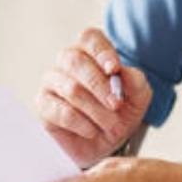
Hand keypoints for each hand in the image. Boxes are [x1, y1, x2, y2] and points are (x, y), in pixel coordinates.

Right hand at [36, 27, 151, 167]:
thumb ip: (135, 81)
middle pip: (75, 61)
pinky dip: (81, 123)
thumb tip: (122, 71)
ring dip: (95, 109)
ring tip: (111, 124)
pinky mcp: (43, 106)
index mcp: (90, 51)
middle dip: (99, 85)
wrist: (108, 143)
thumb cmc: (120, 112)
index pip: (89, 38)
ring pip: (70, 88)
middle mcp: (66, 61)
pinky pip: (60, 111)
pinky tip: (92, 131)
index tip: (114, 69)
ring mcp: (52, 82)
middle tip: (116, 104)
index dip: (101, 51)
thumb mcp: (138, 97)